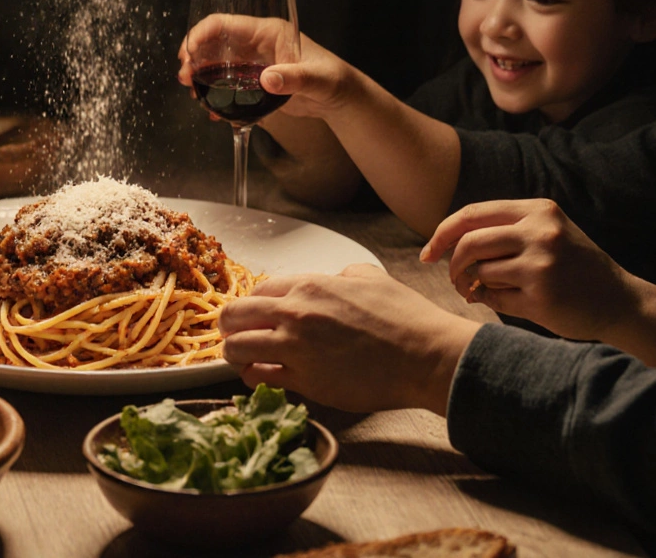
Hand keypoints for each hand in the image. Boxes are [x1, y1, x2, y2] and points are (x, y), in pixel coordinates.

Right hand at [178, 16, 360, 119]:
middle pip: (214, 42)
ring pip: (216, 63)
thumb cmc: (333, 80)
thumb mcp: (315, 79)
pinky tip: (212, 111)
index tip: (188, 54)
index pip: (225, 23)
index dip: (201, 34)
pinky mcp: (254, 81)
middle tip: (185, 79)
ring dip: (200, 76)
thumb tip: (267, 80)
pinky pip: (227, 83)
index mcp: (267, 32)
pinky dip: (216, 95)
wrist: (340, 99)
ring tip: (192, 94)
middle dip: (194, 57)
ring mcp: (254, 62)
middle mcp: (256, 43)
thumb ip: (293, 79)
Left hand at [219, 264, 478, 414]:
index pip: (256, 291)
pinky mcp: (305, 381)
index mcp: (310, 285)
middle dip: (229, 327)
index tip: (252, 317)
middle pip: (234, 316)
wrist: (426, 356)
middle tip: (236, 337)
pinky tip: (262, 376)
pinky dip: (254, 377)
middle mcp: (296, 313)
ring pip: (236, 348)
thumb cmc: (406, 318)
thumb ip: (342, 275)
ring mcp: (297, 348)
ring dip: (234, 354)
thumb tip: (334, 278)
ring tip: (244, 360)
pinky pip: (260, 378)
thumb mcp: (371, 277)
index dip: (251, 306)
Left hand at [420, 199, 634, 341]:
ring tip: (486, 290)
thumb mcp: (545, 232)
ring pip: (480, 272)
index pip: (472, 214)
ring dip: (474, 285)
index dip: (442, 233)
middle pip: (469, 244)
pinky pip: (493, 298)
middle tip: (455, 280)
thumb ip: (503, 230)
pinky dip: (491, 301)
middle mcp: (540, 232)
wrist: (620, 301)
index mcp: (538, 210)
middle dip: (452, 265)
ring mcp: (541, 265)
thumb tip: (444, 242)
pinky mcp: (541, 296)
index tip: (428, 253)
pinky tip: (509, 301)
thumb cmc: (573, 267)